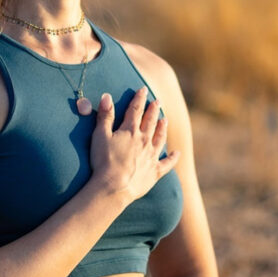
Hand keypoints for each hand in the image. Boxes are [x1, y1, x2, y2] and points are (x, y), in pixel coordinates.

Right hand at [90, 87, 179, 201]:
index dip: (139, 98)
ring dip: (163, 128)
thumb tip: (107, 96)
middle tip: (158, 101)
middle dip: (153, 110)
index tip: (143, 89)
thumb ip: (105, 116)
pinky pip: (167, 163)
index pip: (135, 110)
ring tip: (165, 120)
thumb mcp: (100, 135)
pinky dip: (173, 158)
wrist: (114, 187)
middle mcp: (144, 141)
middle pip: (150, 121)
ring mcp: (151, 156)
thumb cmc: (103, 161)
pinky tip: (177, 153)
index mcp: (130, 131)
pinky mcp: (154, 172)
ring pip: (160, 138)